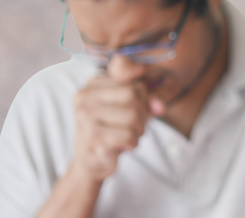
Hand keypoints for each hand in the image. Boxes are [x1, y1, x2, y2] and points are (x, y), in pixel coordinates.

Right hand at [68, 57, 164, 182]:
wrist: (91, 163)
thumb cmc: (114, 130)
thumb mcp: (131, 107)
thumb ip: (149, 97)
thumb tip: (159, 106)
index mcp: (93, 84)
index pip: (133, 81)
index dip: (143, 97)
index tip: (135, 108)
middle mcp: (84, 96)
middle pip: (134, 95)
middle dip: (142, 114)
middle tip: (131, 126)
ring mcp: (86, 116)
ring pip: (133, 115)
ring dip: (138, 130)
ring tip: (125, 135)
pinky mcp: (92, 136)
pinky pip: (129, 136)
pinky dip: (132, 143)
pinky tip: (120, 145)